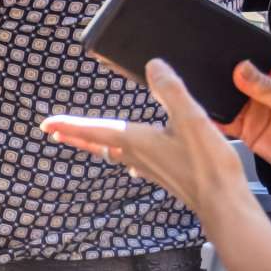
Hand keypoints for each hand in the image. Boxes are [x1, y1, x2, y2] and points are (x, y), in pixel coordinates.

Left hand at [42, 58, 253, 217]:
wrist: (224, 205)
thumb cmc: (208, 166)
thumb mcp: (192, 119)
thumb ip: (172, 91)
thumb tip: (154, 66)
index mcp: (135, 141)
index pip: (94, 130)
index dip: (69, 125)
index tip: (46, 124)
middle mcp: (136, 157)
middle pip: (99, 143)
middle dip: (77, 136)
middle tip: (57, 133)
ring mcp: (149, 169)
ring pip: (114, 154)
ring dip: (98, 145)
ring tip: (89, 142)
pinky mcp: (164, 176)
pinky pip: (135, 163)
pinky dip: (126, 156)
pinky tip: (132, 161)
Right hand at [217, 54, 270, 187]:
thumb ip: (268, 88)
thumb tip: (241, 69)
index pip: (260, 56)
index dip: (244, 53)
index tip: (226, 53)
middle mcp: (268, 89)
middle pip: (238, 75)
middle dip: (224, 75)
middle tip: (212, 75)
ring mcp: (256, 108)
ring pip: (228, 97)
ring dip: (217, 96)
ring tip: (208, 94)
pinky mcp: (247, 128)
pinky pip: (224, 121)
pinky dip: (215, 118)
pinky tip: (209, 114)